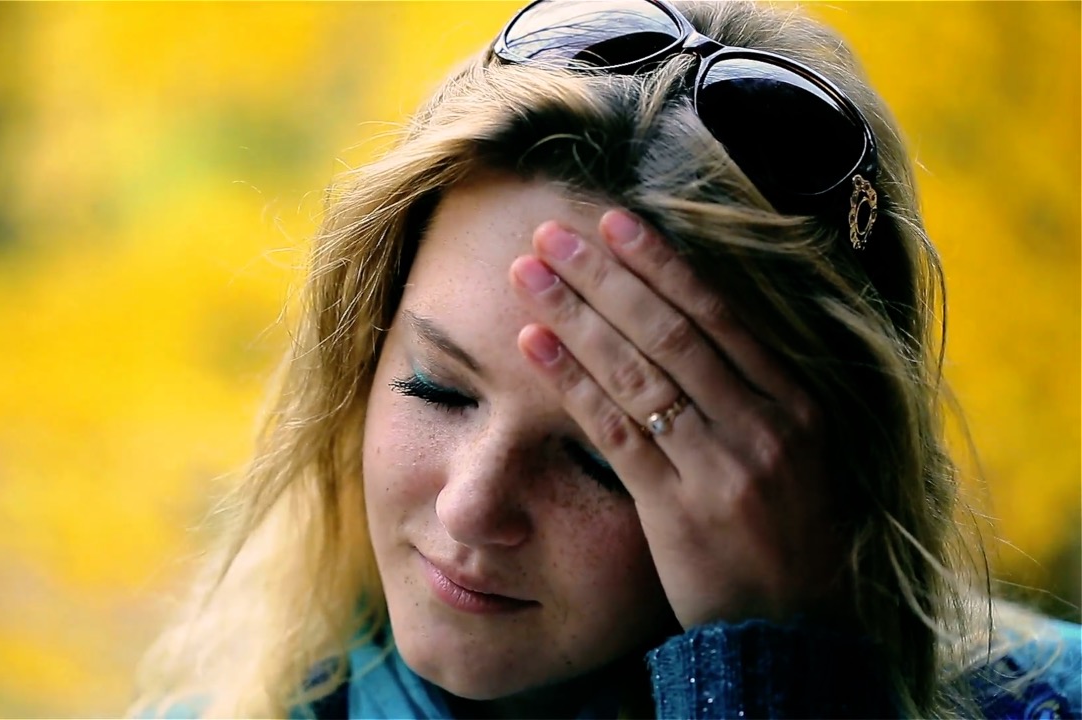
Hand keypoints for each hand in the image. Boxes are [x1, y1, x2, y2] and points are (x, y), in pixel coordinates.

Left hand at [509, 209, 842, 629]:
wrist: (796, 634)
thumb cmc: (785, 539)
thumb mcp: (792, 459)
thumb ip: (750, 398)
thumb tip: (696, 330)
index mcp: (795, 404)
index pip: (719, 314)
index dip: (661, 263)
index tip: (614, 221)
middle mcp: (763, 425)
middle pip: (672, 330)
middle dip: (606, 274)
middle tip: (551, 231)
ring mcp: (723, 467)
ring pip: (639, 371)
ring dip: (577, 314)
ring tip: (527, 272)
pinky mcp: (680, 508)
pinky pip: (616, 431)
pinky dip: (570, 381)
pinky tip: (531, 345)